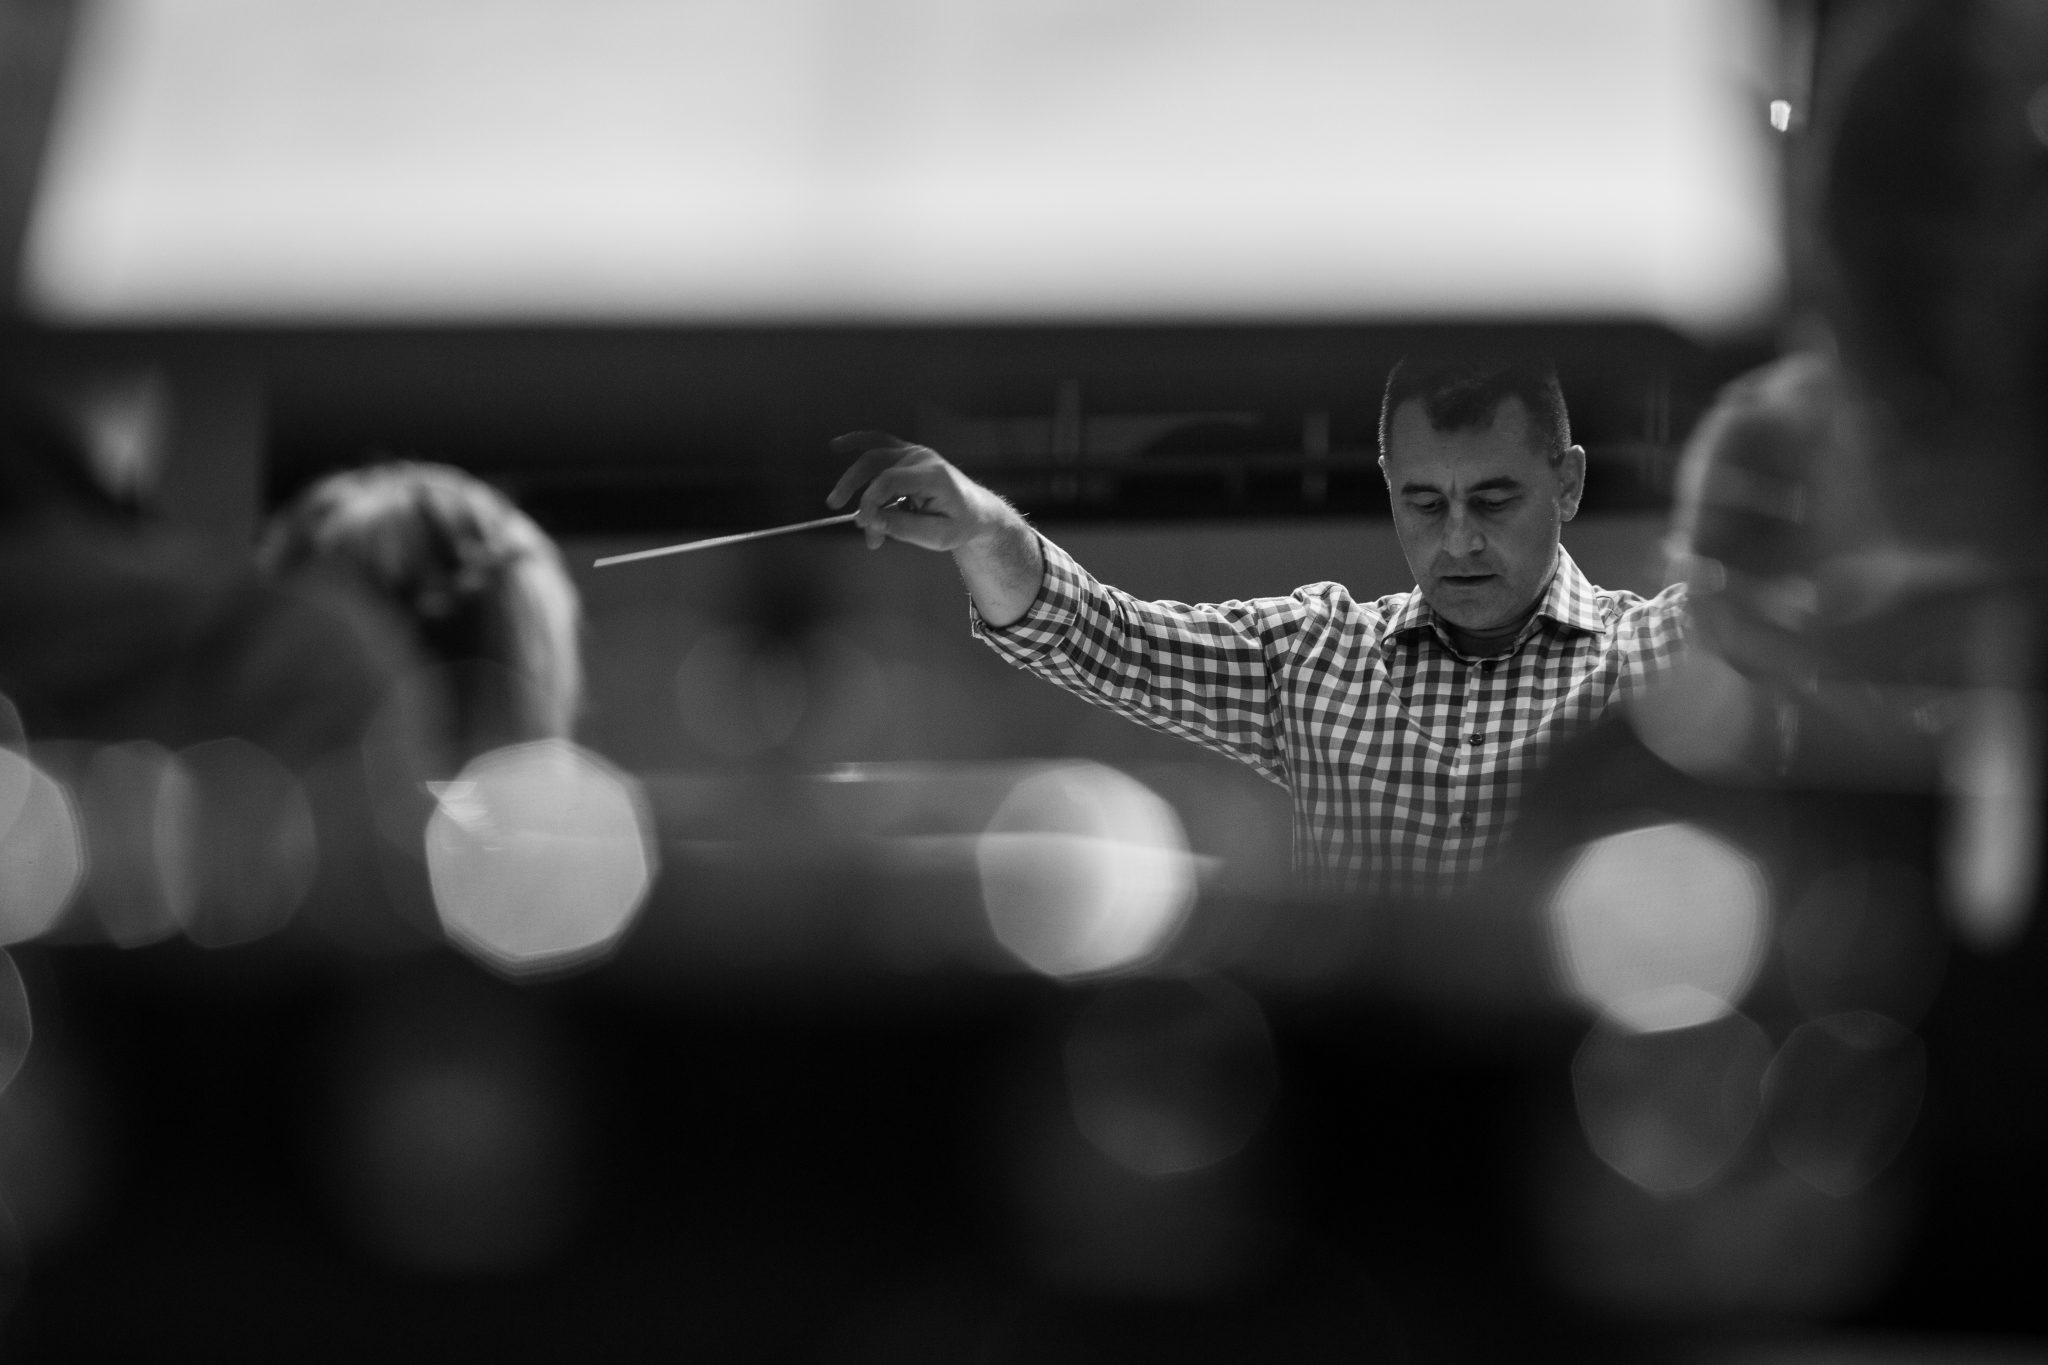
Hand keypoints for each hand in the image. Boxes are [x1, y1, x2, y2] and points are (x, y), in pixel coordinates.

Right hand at [826, 432, 1013, 551]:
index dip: (870, 501)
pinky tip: (837, 446)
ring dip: (854, 482)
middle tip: (838, 509)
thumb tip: (871, 521)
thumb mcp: (937, 537)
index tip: (865, 524)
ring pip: (873, 460)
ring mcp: (915, 452)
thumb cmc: (959, 524)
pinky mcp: (908, 454)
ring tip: (840, 504)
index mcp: (934, 475)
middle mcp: (922, 458)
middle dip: (854, 487)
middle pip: (876, 464)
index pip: (890, 481)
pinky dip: (857, 442)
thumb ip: (904, 528)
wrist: (976, 512)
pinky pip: (879, 443)